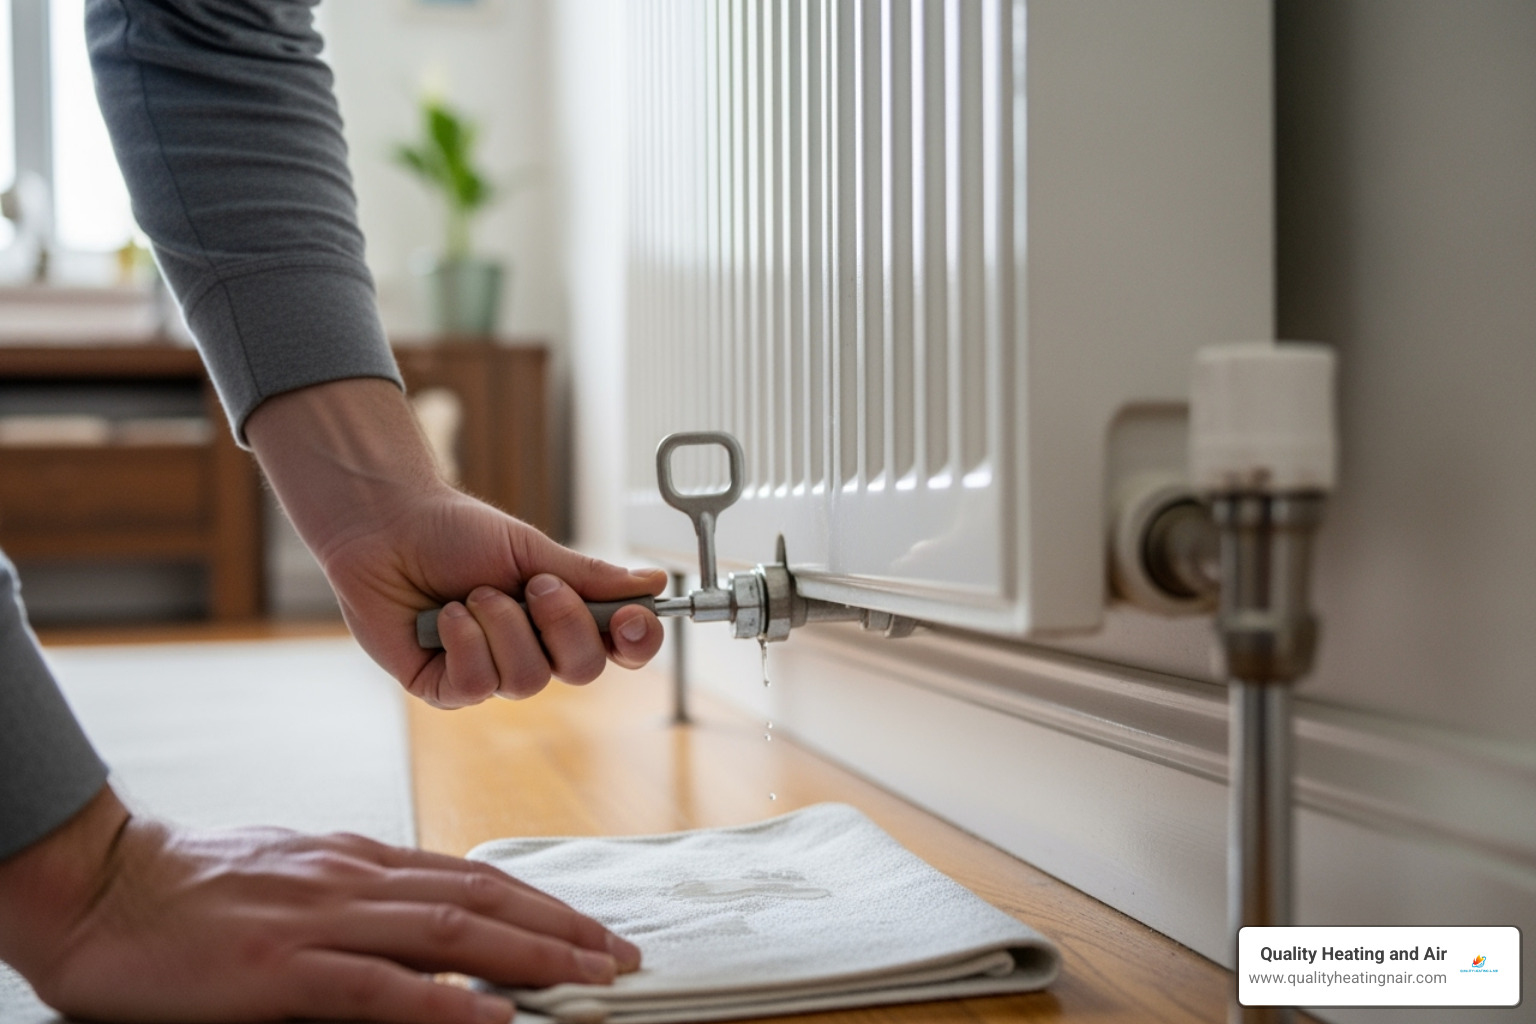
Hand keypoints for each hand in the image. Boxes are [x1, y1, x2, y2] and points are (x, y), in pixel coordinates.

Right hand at [0, 787, 640, 1023]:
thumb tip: (429, 924)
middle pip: (482, 898)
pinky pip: (375, 986)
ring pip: (450, 931)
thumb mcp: (295, 874)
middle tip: (620, 957)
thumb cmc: (194, 887)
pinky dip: (441, 999)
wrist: (100, 885)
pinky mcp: (278, 967)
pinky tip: (490, 1014)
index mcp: (358, 859)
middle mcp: (354, 878)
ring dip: (531, 955)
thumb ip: (362, 896)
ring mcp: (319, 919)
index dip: (542, 903)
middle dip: (562, 929)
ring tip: (590, 978)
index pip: (473, 876)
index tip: (592, 928)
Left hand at [323, 485, 668, 707]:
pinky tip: (444, 616)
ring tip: (471, 594)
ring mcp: (490, 672)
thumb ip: (590, 576)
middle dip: (562, 624)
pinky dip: (464, 641)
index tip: (634, 618)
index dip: (637, 641)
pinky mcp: (445, 687)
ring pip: (528, 680)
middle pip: (584, 670)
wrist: (387, 527)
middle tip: (534, 586)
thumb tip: (653, 582)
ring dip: (502, 626)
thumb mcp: (532, 551)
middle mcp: (533, 650)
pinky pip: (476, 686)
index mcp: (561, 616)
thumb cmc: (456, 533)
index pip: (619, 647)